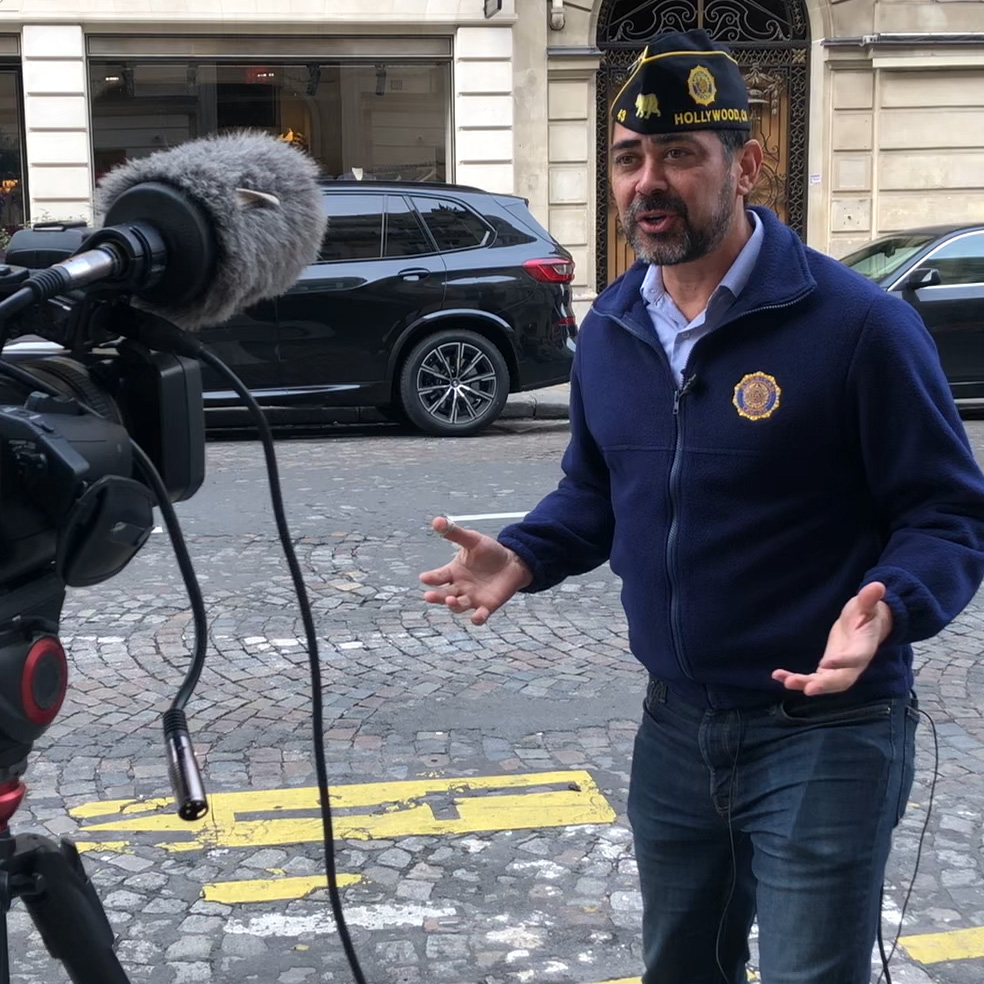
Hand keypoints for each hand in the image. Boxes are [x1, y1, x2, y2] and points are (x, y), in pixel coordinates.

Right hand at [419, 517, 532, 625]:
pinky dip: (478, 618)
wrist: (513, 562)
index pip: (438, 577)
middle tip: (428, 596)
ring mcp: (472, 598)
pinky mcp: (487, 606)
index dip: (431, 578)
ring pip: (458, 606)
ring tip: (451, 600)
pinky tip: (477, 618)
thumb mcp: (473, 540)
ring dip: (453, 605)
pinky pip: (480, 616)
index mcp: (453, 572)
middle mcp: (459, 588)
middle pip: (443, 595)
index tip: (424, 578)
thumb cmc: (490, 552)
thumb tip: (437, 520)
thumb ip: (456, 533)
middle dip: (436, 597)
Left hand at [772, 582, 893, 695]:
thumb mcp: (867, 604)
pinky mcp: (828, 670)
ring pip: (825, 683)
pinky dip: (797, 679)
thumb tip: (878, 586)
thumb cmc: (867, 613)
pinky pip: (813, 679)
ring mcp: (840, 670)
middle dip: (824, 685)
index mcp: (864, 648)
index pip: (855, 658)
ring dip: (806, 684)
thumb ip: (869, 598)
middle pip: (841, 681)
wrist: (867, 626)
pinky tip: (778, 676)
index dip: (843, 662)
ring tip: (786, 681)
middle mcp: (854, 665)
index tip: (826, 663)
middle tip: (807, 689)